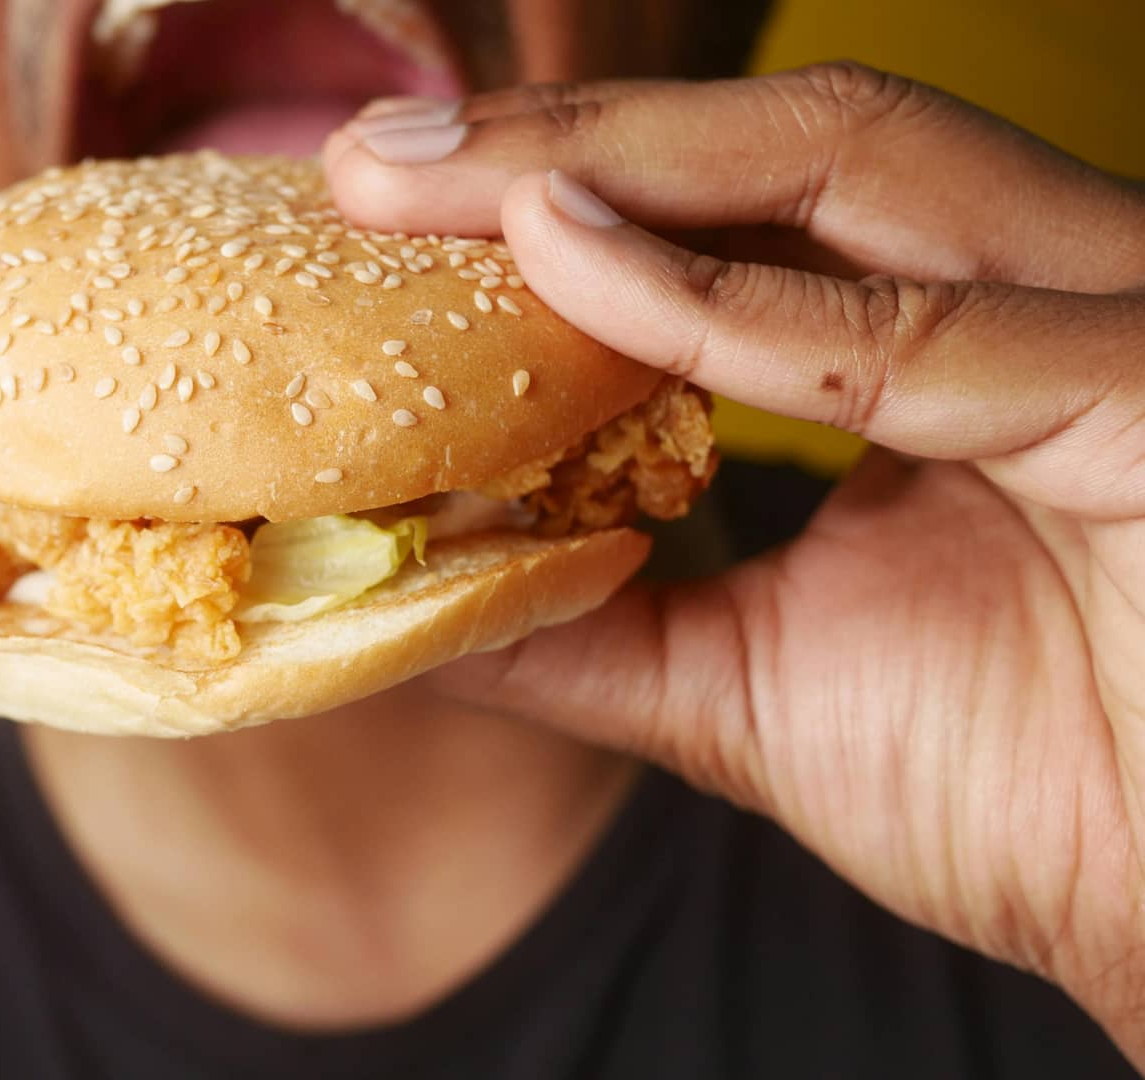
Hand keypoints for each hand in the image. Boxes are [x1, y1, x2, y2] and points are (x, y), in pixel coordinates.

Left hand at [325, 64, 1144, 1058]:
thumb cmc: (1026, 790)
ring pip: (840, 163)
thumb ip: (589, 623)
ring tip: (423, 184)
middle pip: (778, 144)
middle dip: (557, 140)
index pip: (738, 207)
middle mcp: (1039, 289)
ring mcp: (1106, 317)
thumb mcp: (743, 684)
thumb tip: (413, 592)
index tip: (380, 214)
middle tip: (367, 162)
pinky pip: (902, 331)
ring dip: (607, 164)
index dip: (556, 190)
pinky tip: (554, 258)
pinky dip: (712, 297)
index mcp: (955, 339)